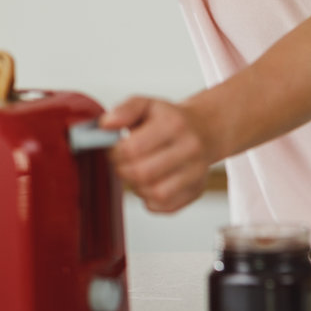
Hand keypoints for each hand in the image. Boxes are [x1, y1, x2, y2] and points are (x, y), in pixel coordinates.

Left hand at [101, 96, 217, 212]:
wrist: (204, 129)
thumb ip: (125, 110)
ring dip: (137, 186)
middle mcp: (190, 148)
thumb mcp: (147, 104)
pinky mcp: (197, 190)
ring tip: (138, 172)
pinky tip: (151, 183)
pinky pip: (165, 206)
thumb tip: (106, 125)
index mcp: (174, 124)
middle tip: (123, 162)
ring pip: (155, 193)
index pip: (132, 149)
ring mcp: (197, 171)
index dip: (115, 153)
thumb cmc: (170, 119)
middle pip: (142, 174)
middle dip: (123, 170)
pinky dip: (150, 199)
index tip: (115, 149)